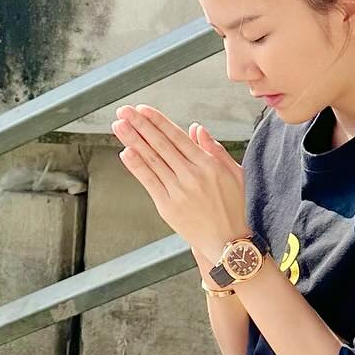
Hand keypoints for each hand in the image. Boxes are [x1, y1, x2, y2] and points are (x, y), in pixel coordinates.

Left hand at [112, 105, 246, 265]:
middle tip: (124, 111)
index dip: (157, 121)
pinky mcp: (168, 207)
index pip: (177, 136)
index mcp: (208, 164)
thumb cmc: (235, 208)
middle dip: (140, 125)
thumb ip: (214, 149)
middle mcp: (191, 175)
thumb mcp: (235, 173)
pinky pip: (149, 182)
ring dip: (133, 141)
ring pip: (152, 160)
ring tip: (119, 126)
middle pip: (160, 144)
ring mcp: (178, 191)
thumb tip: (196, 128)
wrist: (229, 245)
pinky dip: (137, 166)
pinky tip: (126, 152)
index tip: (143, 110)